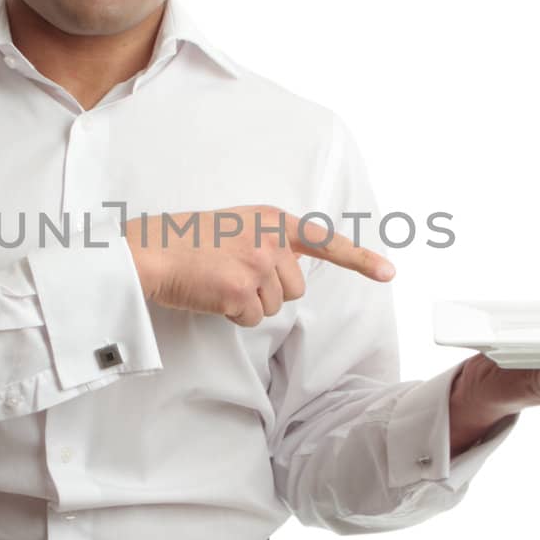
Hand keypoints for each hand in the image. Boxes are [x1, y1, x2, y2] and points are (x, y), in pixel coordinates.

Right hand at [124, 204, 393, 326]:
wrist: (151, 252)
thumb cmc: (186, 243)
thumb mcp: (237, 227)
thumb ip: (269, 242)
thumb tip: (290, 271)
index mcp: (273, 219)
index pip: (325, 241)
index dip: (359, 260)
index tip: (388, 272)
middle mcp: (272, 240)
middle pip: (295, 288)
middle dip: (269, 291)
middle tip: (232, 275)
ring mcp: (259, 265)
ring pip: (274, 307)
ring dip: (249, 304)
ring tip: (218, 282)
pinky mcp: (242, 292)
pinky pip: (252, 320)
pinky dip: (233, 316)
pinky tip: (212, 295)